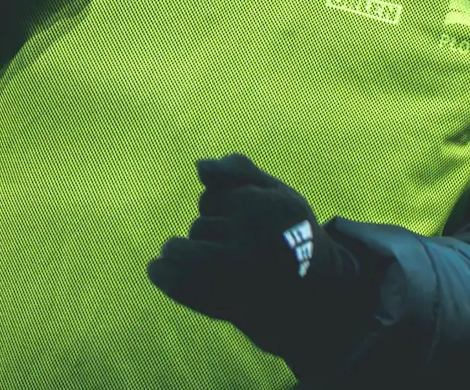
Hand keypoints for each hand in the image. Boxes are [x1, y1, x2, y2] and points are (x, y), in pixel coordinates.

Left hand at [148, 155, 370, 372]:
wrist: (313, 288)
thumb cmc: (291, 230)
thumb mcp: (278, 192)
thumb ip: (240, 171)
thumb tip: (199, 166)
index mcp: (262, 210)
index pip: (211, 197)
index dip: (221, 205)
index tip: (243, 217)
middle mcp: (248, 244)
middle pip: (199, 225)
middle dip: (206, 229)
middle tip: (230, 242)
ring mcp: (231, 277)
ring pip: (185, 251)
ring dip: (184, 251)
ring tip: (207, 258)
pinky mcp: (220, 303)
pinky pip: (177, 284)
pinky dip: (162, 273)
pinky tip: (157, 267)